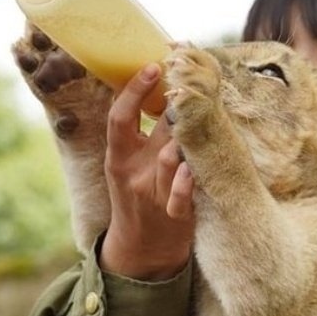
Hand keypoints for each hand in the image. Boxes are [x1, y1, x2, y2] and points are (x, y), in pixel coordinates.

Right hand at [100, 63, 195, 279]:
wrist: (142, 249)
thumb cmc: (139, 195)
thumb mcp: (128, 164)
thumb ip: (141, 133)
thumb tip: (158, 87)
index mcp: (119, 156)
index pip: (120, 116)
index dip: (135, 90)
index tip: (153, 66)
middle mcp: (133, 173)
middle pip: (156, 132)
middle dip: (175, 108)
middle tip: (191, 85)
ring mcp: (153, 195)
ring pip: (169, 159)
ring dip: (185, 140)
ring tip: (198, 119)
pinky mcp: (173, 215)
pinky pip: (179, 196)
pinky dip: (185, 181)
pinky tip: (190, 169)